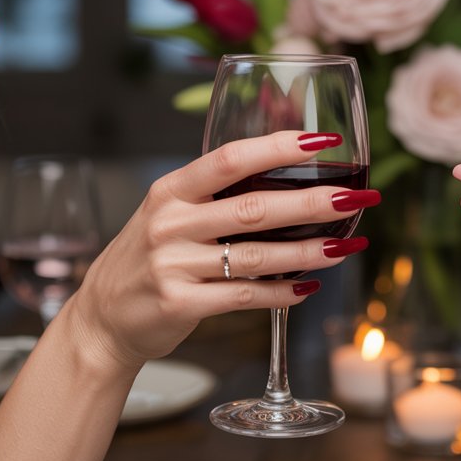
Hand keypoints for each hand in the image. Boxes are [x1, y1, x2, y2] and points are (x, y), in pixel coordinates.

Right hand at [62, 131, 376, 366]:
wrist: (103, 318)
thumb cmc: (150, 258)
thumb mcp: (171, 215)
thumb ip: (217, 196)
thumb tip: (291, 177)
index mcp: (171, 190)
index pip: (229, 158)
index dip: (278, 147)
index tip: (324, 142)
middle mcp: (170, 223)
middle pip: (254, 207)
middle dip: (313, 202)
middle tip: (356, 197)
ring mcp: (173, 264)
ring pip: (256, 255)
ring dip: (309, 252)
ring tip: (347, 247)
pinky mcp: (180, 303)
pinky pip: (244, 296)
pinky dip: (282, 293)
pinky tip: (310, 287)